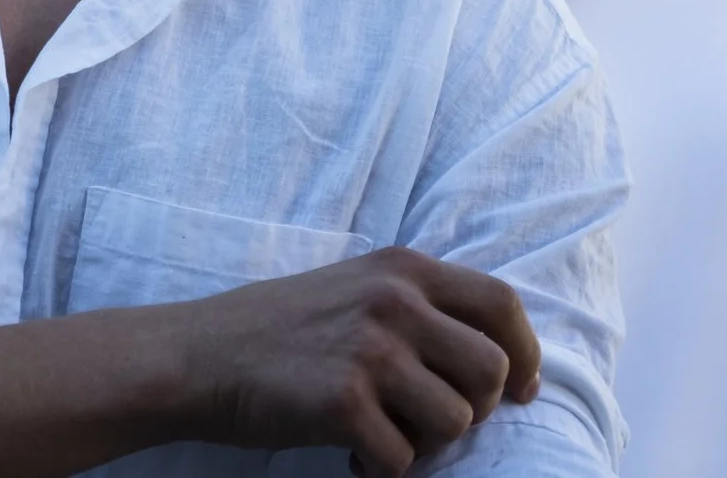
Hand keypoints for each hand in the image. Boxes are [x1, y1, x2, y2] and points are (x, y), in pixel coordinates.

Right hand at [178, 246, 541, 476]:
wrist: (199, 356)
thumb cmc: (280, 330)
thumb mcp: (356, 288)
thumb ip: (419, 306)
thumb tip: (500, 359)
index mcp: (402, 268)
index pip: (502, 304)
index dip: (527, 353)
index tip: (522, 390)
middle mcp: (394, 301)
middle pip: (492, 372)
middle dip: (474, 411)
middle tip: (428, 421)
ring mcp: (371, 350)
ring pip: (456, 422)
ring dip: (425, 444)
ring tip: (380, 435)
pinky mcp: (344, 402)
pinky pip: (404, 460)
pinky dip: (380, 470)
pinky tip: (349, 454)